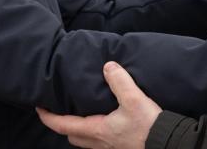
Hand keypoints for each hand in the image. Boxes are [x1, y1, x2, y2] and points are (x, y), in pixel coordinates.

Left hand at [37, 61, 159, 148]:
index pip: (63, 125)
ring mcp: (109, 148)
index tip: (39, 107)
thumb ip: (120, 81)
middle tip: (60, 110)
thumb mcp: (134, 99)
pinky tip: (105, 121)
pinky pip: (99, 142)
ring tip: (80, 114)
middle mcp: (99, 142)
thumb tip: (107, 66)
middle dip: (62, 124)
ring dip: (79, 129)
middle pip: (72, 136)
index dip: (48, 117)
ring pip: (85, 141)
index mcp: (97, 130)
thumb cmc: (149, 126)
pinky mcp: (120, 148)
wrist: (167, 144)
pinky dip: (94, 132)